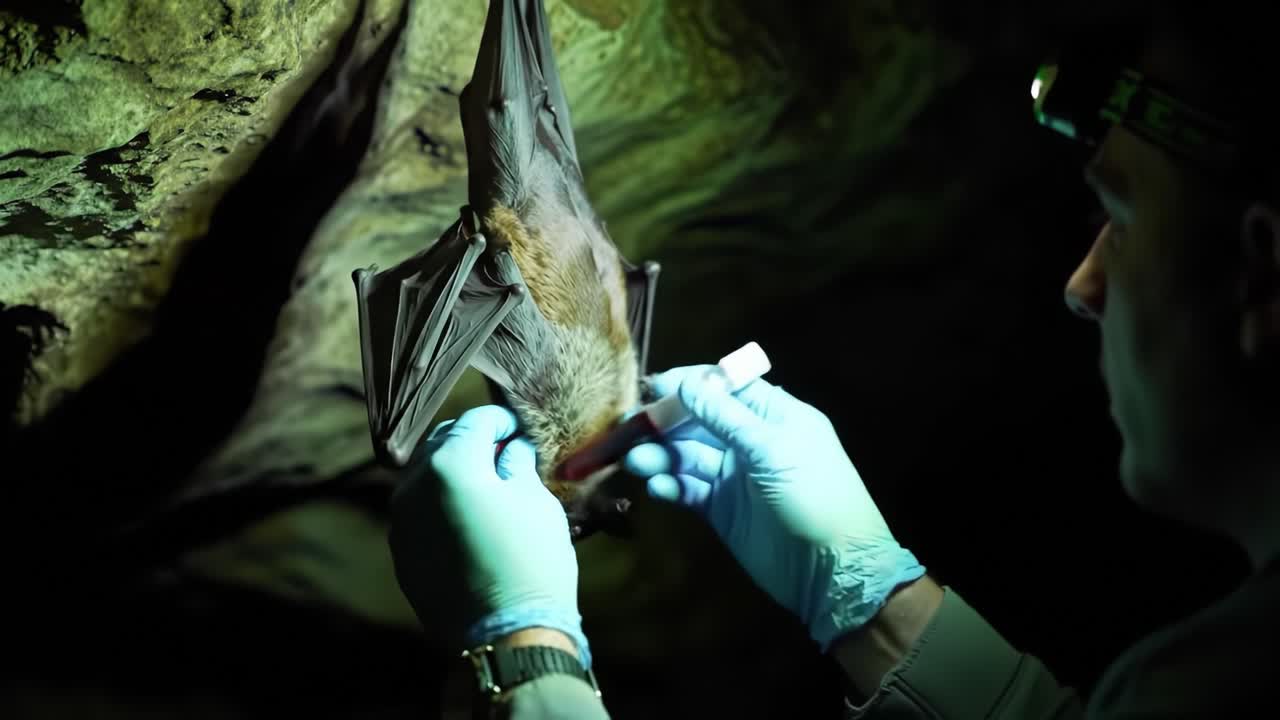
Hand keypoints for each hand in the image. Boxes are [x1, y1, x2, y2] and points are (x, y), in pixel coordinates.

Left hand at [388, 405, 591, 666]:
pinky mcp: (402, 553)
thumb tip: (510, 448)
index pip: (474, 422)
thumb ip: (517, 463)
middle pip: (441, 443)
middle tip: (503, 450)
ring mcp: (401, 522)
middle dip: (472, 440)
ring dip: (452, 470)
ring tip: (484, 483)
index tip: (518, 427)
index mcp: (450, 464)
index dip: (501, 419)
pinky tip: (467, 516)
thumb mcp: (536, 502)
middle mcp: (413, 486)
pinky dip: (440, 502)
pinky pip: (418, 511)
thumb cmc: (531, 562)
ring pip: (424, 477)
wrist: (506, 636)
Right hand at [623, 366, 924, 649]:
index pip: (726, 385)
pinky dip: (671, 485)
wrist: (832, 569)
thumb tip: (686, 383)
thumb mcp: (772, 449)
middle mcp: (751, 440)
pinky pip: (689, 488)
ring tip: (634, 461)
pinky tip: (657, 487)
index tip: (652, 386)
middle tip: (629, 427)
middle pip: (700, 420)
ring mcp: (735, 475)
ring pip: (688, 455)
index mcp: (774, 415)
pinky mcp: (721, 509)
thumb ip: (725, 416)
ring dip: (661, 455)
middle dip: (666, 422)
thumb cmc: (813, 495)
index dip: (690, 384)